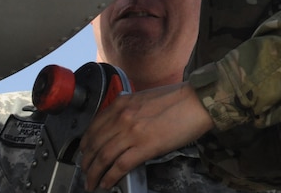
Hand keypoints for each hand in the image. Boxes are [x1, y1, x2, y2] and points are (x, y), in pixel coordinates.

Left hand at [79, 82, 213, 190]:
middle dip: (86, 162)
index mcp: (122, 104)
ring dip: (94, 173)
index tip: (84, 153)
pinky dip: (110, 177)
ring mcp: (132, 133)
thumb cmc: (177, 99)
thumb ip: (129, 109)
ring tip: (92, 182)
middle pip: (95, 144)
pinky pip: (120, 166)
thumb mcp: (145, 98)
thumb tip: (120, 124)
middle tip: (85, 172)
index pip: (94, 127)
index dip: (85, 144)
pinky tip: (106, 183)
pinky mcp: (145, 147)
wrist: (197, 102)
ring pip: (103, 157)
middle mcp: (122, 117)